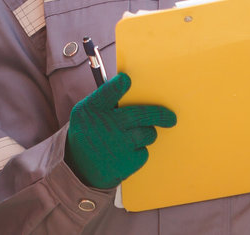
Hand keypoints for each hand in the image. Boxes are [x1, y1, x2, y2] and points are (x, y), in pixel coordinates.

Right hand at [65, 73, 175, 189]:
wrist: (78, 169)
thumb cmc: (89, 133)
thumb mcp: (87, 114)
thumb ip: (106, 101)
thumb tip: (135, 88)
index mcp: (92, 110)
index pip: (108, 92)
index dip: (119, 85)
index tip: (127, 80)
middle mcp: (104, 126)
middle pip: (140, 115)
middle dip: (159, 114)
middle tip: (171, 117)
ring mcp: (116, 145)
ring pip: (147, 134)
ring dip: (147, 133)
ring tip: (136, 136)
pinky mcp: (125, 163)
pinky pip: (144, 152)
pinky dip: (140, 151)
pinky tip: (128, 152)